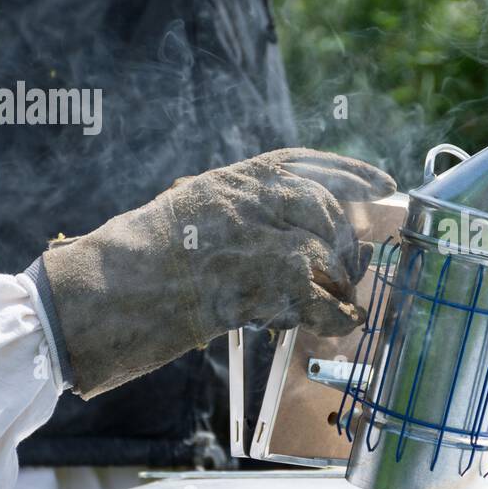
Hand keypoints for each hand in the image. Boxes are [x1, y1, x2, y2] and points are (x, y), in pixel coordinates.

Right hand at [41, 148, 395, 398]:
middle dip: (344, 243)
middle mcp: (252, 200)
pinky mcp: (267, 284)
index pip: (306, 164)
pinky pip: (323, 300)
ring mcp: (262, 239)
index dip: (352, 175)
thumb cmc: (137, 262)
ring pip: (328, 254)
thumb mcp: (189, 213)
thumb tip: (290, 233)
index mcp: (233, 180)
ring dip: (339, 283)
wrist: (104, 293)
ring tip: (333, 300)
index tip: (383, 185)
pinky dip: (335, 316)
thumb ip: (240, 213)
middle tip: (347, 267)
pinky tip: (332, 324)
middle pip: (326, 211)